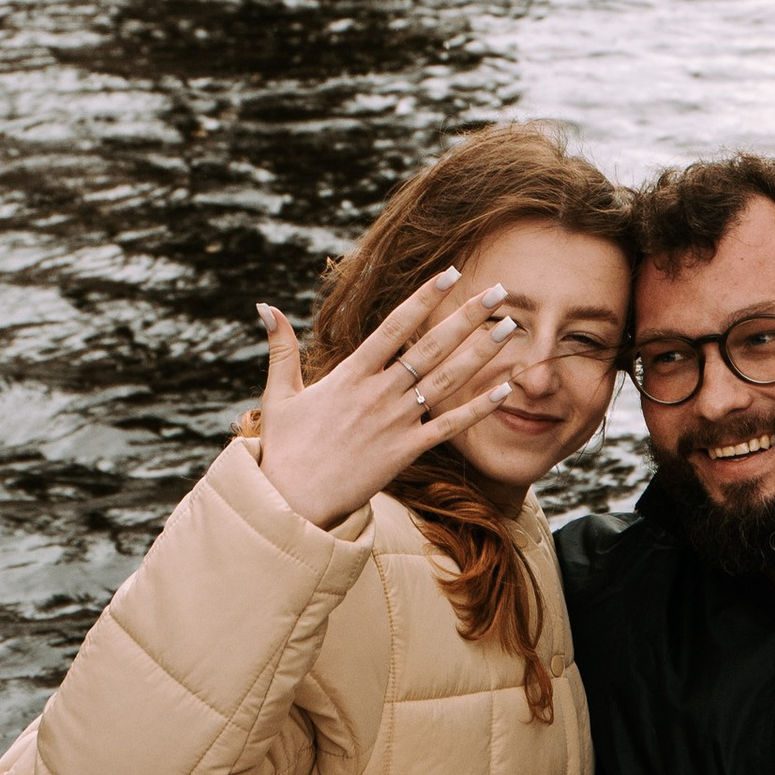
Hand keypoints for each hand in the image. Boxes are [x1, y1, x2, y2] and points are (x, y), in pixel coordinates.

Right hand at [253, 268, 522, 529]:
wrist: (290, 501)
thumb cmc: (283, 448)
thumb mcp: (279, 393)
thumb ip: (280, 348)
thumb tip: (264, 306)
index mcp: (350, 374)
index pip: (394, 325)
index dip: (424, 297)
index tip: (450, 272)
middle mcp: (378, 393)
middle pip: (431, 346)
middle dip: (467, 316)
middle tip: (498, 290)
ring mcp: (395, 422)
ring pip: (446, 380)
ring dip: (481, 353)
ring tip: (509, 328)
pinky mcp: (405, 452)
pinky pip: (449, 426)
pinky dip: (477, 408)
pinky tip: (504, 389)